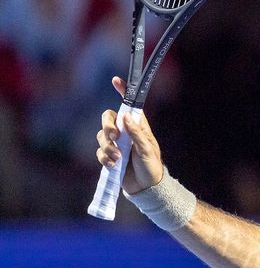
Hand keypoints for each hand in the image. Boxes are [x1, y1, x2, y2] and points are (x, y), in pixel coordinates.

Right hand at [95, 76, 163, 193]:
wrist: (145, 187)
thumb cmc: (151, 166)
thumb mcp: (147, 149)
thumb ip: (136, 133)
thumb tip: (125, 117)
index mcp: (138, 126)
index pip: (129, 105)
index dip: (123, 91)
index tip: (116, 80)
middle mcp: (125, 132)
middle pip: (107, 118)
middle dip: (107, 126)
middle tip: (114, 137)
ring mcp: (116, 144)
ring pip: (101, 136)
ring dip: (107, 147)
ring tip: (118, 158)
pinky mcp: (109, 156)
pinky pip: (99, 152)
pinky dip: (104, 158)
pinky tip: (113, 165)